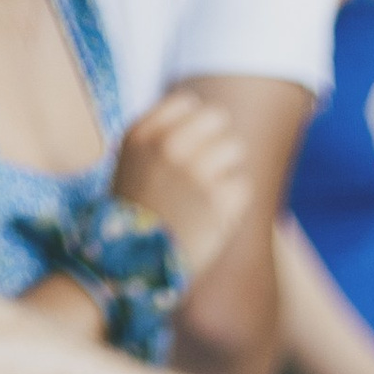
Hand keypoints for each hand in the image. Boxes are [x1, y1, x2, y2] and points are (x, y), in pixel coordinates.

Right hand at [114, 89, 252, 286]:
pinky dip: (234, 202)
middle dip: (219, 141)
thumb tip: (201, 117)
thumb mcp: (131, 167)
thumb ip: (158, 139)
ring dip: (229, 170)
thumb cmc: (134, 219)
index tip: (193, 145)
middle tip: (212, 168)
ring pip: (235, 148)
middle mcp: (167, 148)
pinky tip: (217, 216)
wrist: (131, 268)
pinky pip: (243, 186)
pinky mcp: (216, 203)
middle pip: (217, 119)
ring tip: (213, 194)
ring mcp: (193, 173)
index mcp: (141, 136)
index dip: (196, 124)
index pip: (187, 104)